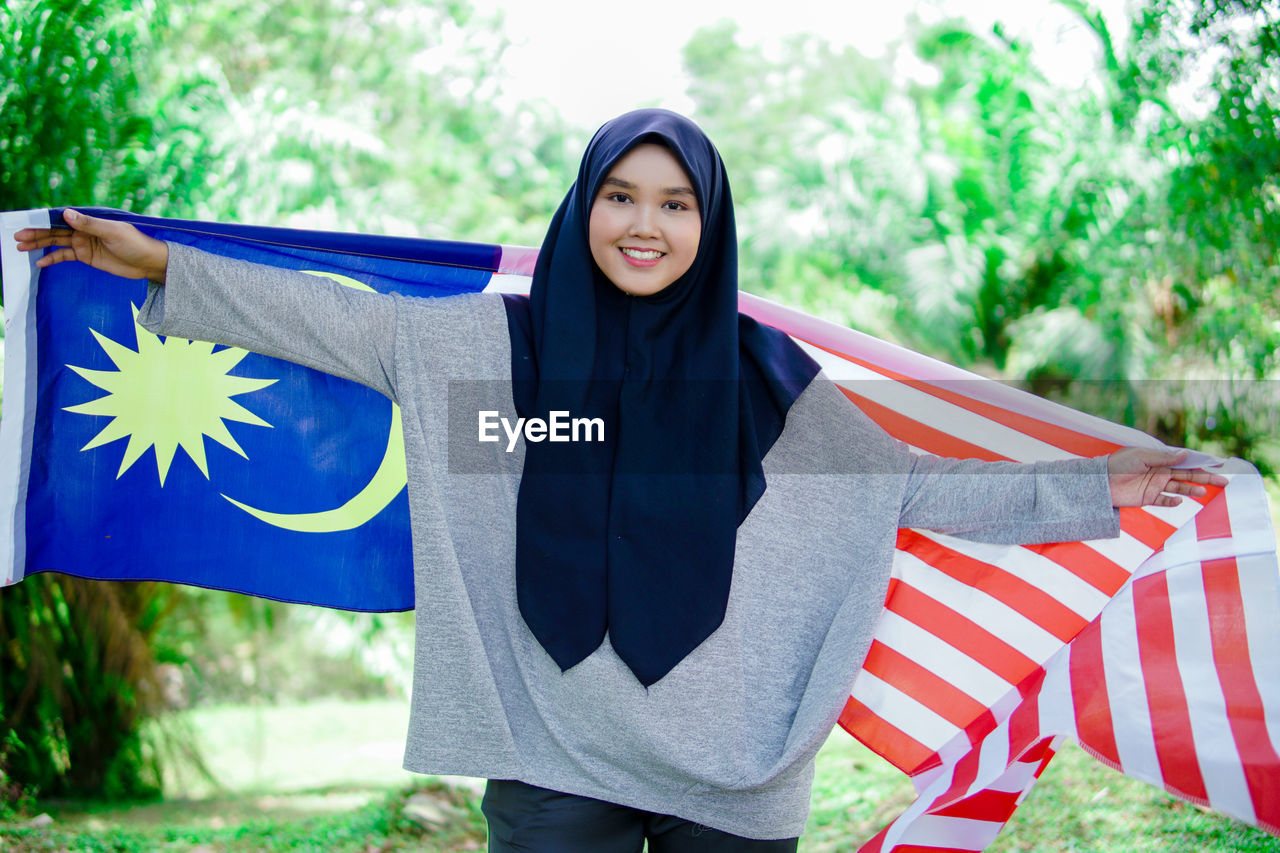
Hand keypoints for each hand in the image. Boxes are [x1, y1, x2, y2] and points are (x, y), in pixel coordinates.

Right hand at [14, 208, 167, 282]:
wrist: (148, 262)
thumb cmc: (135, 243)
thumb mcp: (113, 233)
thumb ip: (89, 225)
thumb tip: (66, 213)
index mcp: (89, 220)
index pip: (62, 217)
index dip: (44, 220)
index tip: (26, 222)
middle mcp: (83, 229)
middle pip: (55, 230)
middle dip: (36, 233)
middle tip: (17, 237)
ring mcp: (83, 243)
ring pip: (56, 242)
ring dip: (39, 244)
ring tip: (20, 247)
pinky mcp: (86, 256)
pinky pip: (65, 256)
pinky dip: (52, 258)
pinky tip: (39, 263)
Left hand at [1107, 447, 1228, 507]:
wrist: (1101, 481)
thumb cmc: (1119, 464)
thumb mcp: (1142, 456)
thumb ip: (1164, 458)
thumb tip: (1186, 455)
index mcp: (1160, 460)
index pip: (1185, 461)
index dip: (1202, 463)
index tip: (1220, 464)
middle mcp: (1161, 472)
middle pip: (1188, 476)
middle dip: (1206, 478)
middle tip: (1224, 481)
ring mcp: (1155, 486)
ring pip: (1179, 488)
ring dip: (1191, 490)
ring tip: (1203, 492)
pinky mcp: (1148, 498)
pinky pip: (1164, 501)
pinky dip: (1172, 502)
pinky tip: (1179, 501)